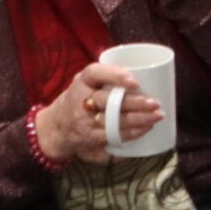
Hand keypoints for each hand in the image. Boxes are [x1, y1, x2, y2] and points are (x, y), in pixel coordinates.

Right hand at [35, 62, 164, 163]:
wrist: (53, 128)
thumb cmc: (77, 100)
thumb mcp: (84, 83)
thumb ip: (105, 77)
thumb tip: (145, 73)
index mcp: (81, 81)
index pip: (95, 73)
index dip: (115, 75)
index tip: (134, 81)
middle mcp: (81, 99)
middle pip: (108, 100)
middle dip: (134, 103)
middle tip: (155, 103)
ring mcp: (85, 120)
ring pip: (113, 120)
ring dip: (138, 119)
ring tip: (157, 116)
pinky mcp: (90, 136)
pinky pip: (113, 135)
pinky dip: (132, 133)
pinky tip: (146, 128)